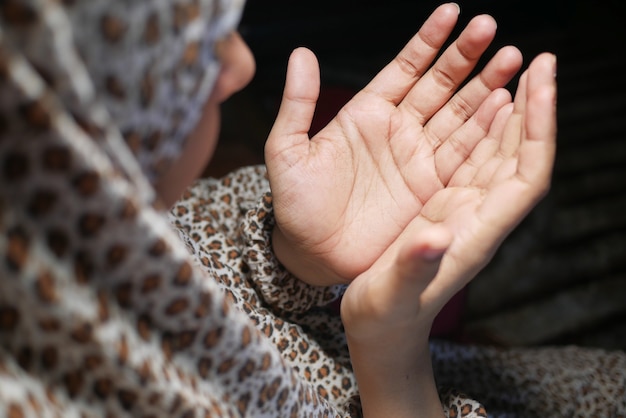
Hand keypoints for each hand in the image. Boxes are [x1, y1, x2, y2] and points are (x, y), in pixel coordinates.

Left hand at [266, 3, 554, 285]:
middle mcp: (398, 130)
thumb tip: (301, 53)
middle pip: (440, 85)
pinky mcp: (430, 187)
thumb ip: (297, 103)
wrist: (310, 253)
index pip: (404, 67)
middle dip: (465, 56)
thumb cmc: (295, 203)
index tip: (452, 11)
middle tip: (490, 26)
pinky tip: (504, 105)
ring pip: (459, 114)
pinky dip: (485, 130)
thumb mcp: (288, 150)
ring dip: (484, 87)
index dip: (427, 40)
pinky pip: (463, 153)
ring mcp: (417, 158)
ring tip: (511, 58)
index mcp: (366, 114)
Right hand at [341, 46, 555, 410]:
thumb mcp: (393, 294)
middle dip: (535, 109)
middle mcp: (478, 217)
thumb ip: (414, 267)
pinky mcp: (444, 207)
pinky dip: (483, 131)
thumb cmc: (385, 316)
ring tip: (518, 73)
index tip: (542, 86)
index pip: (526, 176)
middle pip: (521, 157)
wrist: (382, 330)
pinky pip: (472, 162)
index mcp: (474, 234)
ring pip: (499, 155)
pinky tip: (483, 109)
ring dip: (514, 114)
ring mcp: (463, 210)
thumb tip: (433, 237)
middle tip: (541, 63)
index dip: (539, 131)